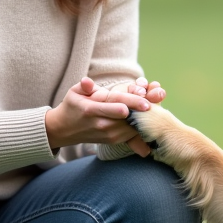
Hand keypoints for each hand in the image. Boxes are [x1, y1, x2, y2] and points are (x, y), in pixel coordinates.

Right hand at [45, 77, 165, 156]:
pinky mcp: (113, 140)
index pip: (114, 107)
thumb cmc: (72, 106)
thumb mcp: (74, 93)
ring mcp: (108, 134)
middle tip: (158, 99)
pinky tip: (148, 115)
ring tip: (155, 104)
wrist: (65, 130)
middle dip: (142, 110)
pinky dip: (140, 125)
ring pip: (132, 126)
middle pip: (127, 118)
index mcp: (91, 110)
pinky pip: (131, 133)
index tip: (146, 103)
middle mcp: (101, 124)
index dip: (131, 105)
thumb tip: (87, 82)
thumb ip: (84, 87)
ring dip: (144, 117)